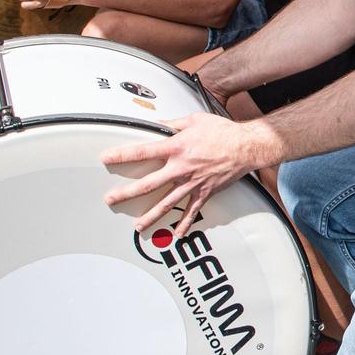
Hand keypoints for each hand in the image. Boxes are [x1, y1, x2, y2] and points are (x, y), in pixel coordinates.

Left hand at [101, 112, 265, 233]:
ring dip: (151, 216)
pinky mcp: (204, 192)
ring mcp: (192, 183)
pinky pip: (192, 211)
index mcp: (176, 147)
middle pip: (148, 183)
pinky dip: (184, 224)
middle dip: (127, 193)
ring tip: (138, 226)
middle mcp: (181, 167)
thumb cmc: (223, 132)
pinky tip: (176, 234)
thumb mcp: (194, 120)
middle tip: (111, 199)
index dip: (122, 155)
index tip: (106, 159)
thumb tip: (157, 124)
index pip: (142, 152)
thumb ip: (172, 124)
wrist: (247, 146)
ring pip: (166, 203)